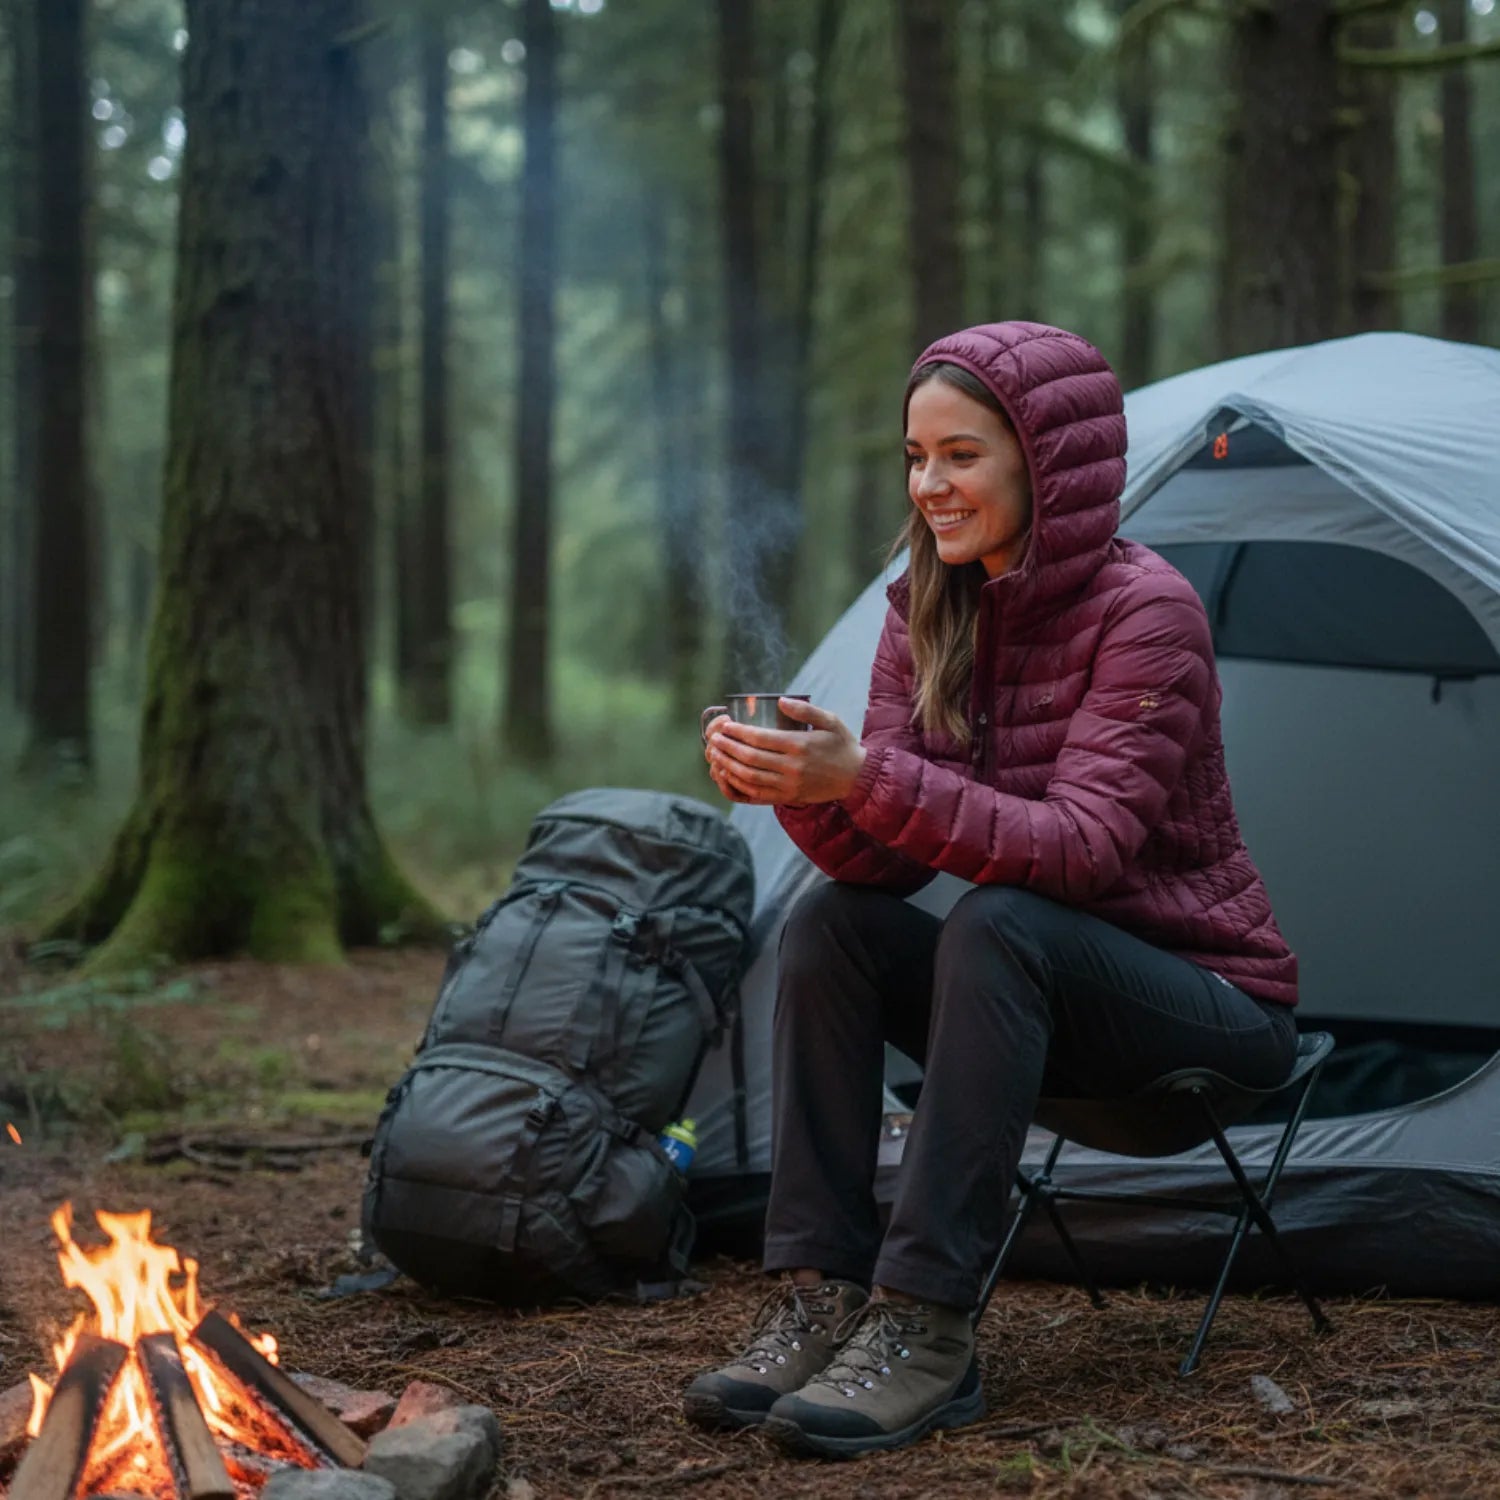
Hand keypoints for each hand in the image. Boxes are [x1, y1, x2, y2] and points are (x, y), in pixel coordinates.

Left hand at [706, 697, 866, 805]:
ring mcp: (788, 786)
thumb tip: (780, 700)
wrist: (856, 778)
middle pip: (750, 758)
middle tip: (714, 738)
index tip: (725, 725)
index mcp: (800, 745)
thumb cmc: (842, 745)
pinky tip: (726, 775)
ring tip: (715, 754)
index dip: (738, 732)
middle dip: (727, 747)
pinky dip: (737, 785)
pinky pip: (755, 794)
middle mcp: (792, 767)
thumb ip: (805, 709)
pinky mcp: (787, 798)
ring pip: (749, 777)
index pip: (760, 738)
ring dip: (727, 765)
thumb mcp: (830, 720)